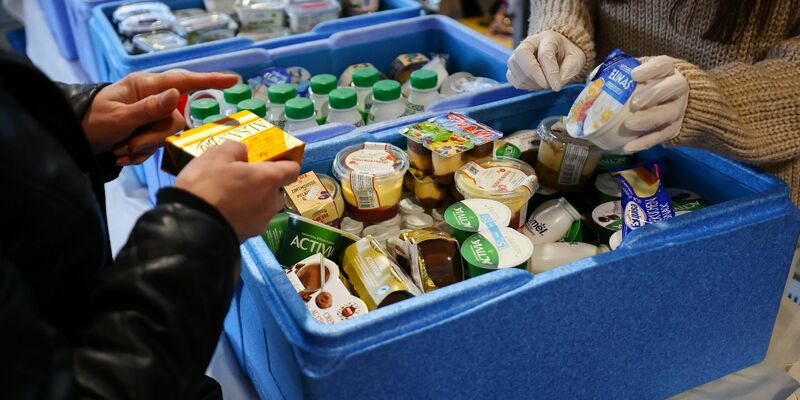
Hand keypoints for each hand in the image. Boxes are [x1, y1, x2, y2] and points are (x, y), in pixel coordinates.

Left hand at [82, 70, 237, 165]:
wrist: (74, 138)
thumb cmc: (92, 122)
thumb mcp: (119, 117)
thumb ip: (149, 108)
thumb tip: (177, 93)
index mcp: (145, 87)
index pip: (184, 81)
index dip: (210, 81)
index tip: (233, 81)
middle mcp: (152, 99)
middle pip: (175, 119)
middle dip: (154, 137)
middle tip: (129, 145)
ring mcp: (151, 116)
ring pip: (167, 135)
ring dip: (145, 147)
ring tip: (121, 150)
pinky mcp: (148, 132)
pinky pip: (157, 146)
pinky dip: (140, 154)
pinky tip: (122, 155)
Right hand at [174, 141, 299, 241]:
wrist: (191, 229)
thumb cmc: (207, 186)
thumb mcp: (215, 155)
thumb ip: (235, 148)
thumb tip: (243, 153)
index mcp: (269, 179)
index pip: (292, 169)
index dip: (283, 163)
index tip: (268, 161)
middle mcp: (271, 202)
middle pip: (276, 190)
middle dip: (263, 184)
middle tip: (241, 178)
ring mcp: (261, 223)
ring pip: (262, 207)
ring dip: (251, 201)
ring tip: (227, 196)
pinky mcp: (248, 237)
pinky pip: (249, 221)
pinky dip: (241, 215)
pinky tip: (222, 211)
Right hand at [507, 30, 584, 91]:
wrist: (557, 52)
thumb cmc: (567, 55)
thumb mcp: (576, 59)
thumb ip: (569, 70)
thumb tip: (556, 83)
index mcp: (548, 38)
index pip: (545, 54)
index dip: (550, 72)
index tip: (557, 86)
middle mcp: (529, 43)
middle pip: (522, 55)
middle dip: (533, 74)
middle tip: (546, 86)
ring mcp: (517, 54)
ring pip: (517, 70)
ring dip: (532, 82)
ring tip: (545, 83)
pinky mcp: (513, 67)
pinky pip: (513, 79)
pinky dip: (525, 85)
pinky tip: (536, 84)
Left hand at [622, 56, 688, 152]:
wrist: (672, 101)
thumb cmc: (648, 83)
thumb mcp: (637, 72)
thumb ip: (618, 73)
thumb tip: (594, 77)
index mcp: (667, 70)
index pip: (663, 65)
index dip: (651, 69)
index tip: (634, 75)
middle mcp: (677, 88)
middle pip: (672, 88)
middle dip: (652, 95)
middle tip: (634, 103)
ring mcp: (677, 109)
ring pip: (668, 114)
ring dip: (648, 120)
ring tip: (629, 124)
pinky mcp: (674, 128)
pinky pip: (661, 136)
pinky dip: (644, 142)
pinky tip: (628, 147)